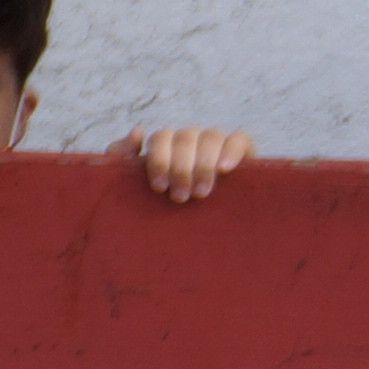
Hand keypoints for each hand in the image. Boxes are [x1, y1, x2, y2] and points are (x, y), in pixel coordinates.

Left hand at [130, 126, 254, 203]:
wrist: (211, 236)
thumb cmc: (171, 209)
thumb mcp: (140, 186)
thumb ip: (124, 158)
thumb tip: (139, 132)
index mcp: (170, 144)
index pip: (162, 137)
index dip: (159, 160)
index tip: (159, 187)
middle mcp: (193, 139)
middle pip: (185, 138)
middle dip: (181, 168)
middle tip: (180, 198)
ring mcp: (218, 143)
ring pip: (210, 138)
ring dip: (203, 165)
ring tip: (200, 194)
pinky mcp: (244, 151)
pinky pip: (238, 140)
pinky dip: (231, 152)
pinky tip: (225, 170)